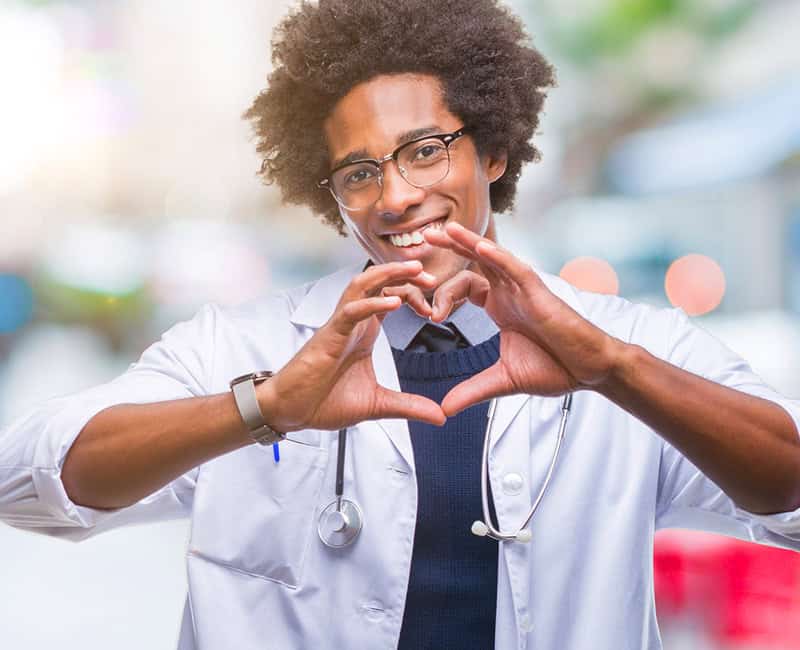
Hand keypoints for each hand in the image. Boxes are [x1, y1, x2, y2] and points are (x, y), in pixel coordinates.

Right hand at [260, 260, 446, 431]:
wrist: (292, 411)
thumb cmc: (324, 401)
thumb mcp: (378, 404)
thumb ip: (409, 406)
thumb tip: (440, 417)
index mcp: (365, 331)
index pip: (391, 296)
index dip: (414, 293)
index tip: (435, 307)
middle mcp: (354, 322)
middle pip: (379, 282)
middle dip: (405, 273)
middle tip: (432, 275)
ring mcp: (341, 326)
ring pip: (363, 286)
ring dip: (388, 274)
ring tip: (414, 271)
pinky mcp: (328, 336)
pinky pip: (351, 312)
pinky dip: (371, 304)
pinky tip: (393, 302)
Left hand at [423, 222, 622, 415]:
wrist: (588, 372)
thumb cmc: (555, 369)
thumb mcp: (502, 380)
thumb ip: (472, 390)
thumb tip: (444, 409)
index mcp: (500, 307)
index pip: (465, 287)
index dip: (444, 296)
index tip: (431, 316)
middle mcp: (509, 292)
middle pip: (474, 262)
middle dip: (450, 248)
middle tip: (424, 238)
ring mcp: (523, 289)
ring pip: (492, 257)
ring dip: (468, 242)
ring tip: (444, 231)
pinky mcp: (538, 292)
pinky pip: (515, 268)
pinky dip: (497, 256)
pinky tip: (479, 246)